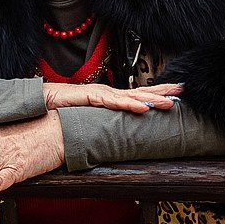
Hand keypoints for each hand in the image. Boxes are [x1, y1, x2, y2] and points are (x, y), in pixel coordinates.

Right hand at [42, 80, 182, 112]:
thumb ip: (104, 122)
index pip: (139, 94)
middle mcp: (109, 94)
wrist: (42, 99)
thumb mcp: (90, 117)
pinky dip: (128, 104)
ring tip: (169, 102)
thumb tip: (118, 133)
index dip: (158, 93)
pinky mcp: (91, 97)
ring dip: (151, 99)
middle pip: (141, 91)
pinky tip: (141, 107)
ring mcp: (101, 94)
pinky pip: (113, 102)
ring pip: (131, 96)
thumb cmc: (64, 107)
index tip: (176, 95)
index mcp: (111, 97)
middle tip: (182, 91)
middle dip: (163, 91)